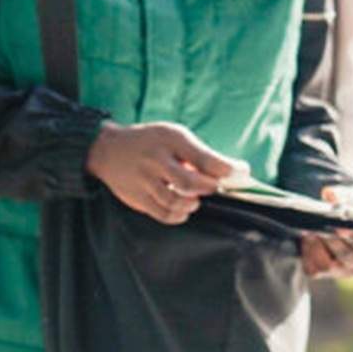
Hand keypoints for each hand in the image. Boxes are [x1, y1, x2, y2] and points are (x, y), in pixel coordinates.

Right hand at [87, 122, 245, 224]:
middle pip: (190, 183)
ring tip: (196, 198)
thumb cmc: (151, 142)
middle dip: (210, 189)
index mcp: (170, 139)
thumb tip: (231, 173)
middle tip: (217, 189)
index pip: (204, 158)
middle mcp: (156, 159)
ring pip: (176, 202)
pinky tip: (184, 209)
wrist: (108, 150)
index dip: (228, 170)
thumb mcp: (173, 136)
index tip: (243, 174)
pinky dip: (179, 215)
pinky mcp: (137, 198)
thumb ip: (198, 154)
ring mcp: (144, 180)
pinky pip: (163, 214)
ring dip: (193, 204)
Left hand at [300, 185, 352, 279]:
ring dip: (317, 246)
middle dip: (334, 242)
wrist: (338, 219)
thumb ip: (345, 195)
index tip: (341, 228)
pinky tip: (307, 236)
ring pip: (327, 266)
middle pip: (349, 259)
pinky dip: (307, 251)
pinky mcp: (323, 273)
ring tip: (310, 229)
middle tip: (322, 227)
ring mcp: (343, 272)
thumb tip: (330, 195)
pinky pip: (312, 268)